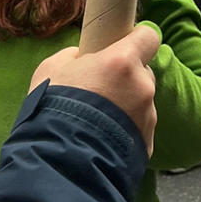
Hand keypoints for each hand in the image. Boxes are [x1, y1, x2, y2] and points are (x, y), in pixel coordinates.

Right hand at [29, 26, 160, 152]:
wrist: (58, 164)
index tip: (126, 45)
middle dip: (127, 78)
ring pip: (142, 103)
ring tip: (99, 122)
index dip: (137, 40)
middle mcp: (141, 87)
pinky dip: (126, 131)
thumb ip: (73, 57)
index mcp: (122, 61)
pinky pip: (139, 130)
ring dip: (127, 106)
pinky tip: (104, 139)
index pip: (148, 37)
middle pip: (143, 73)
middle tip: (103, 90)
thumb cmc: (53, 110)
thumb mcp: (52, 70)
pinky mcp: (147, 145)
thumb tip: (80, 57)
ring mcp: (147, 118)